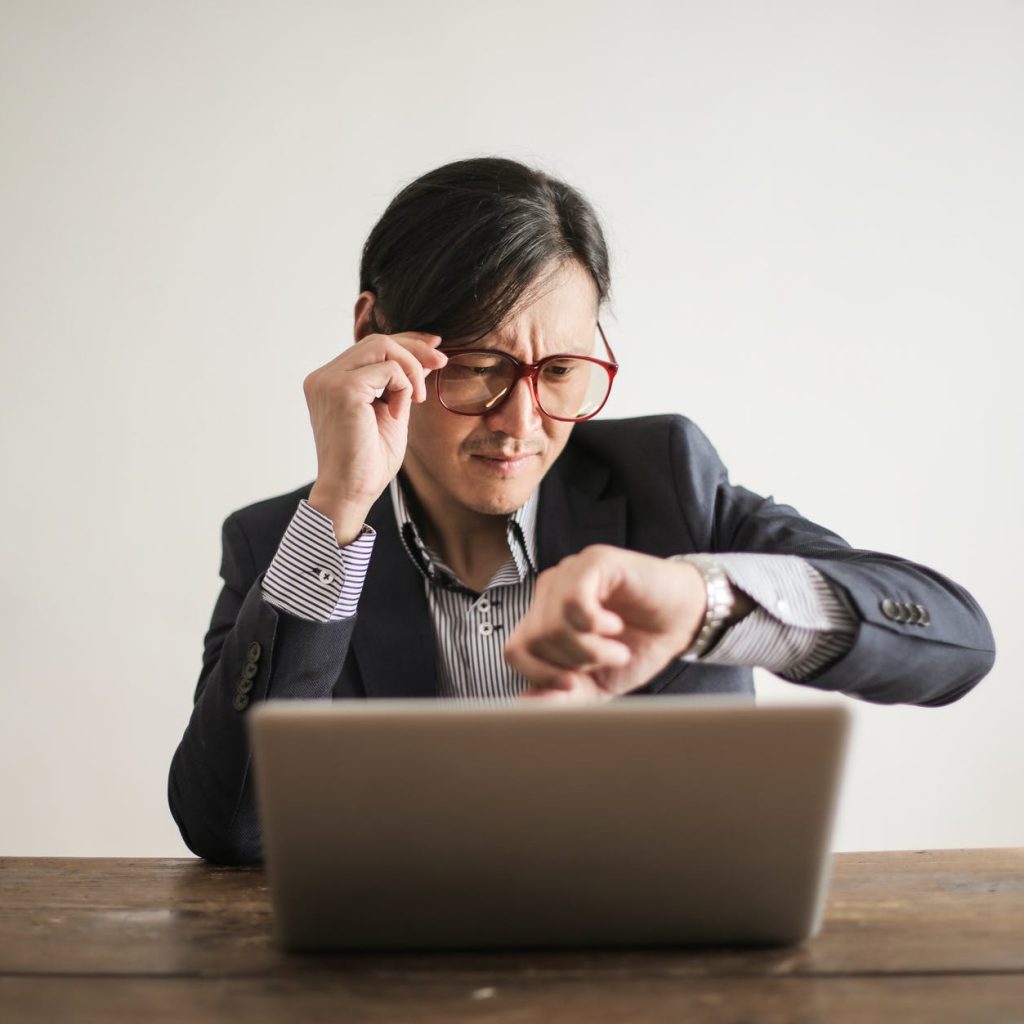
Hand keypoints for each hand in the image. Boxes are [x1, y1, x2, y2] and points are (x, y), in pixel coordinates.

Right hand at [303, 332, 446, 542]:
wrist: (352, 492)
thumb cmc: (369, 462)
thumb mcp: (391, 412)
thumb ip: (400, 384)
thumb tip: (425, 356)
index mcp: (330, 381)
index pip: (370, 346)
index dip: (405, 342)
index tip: (435, 348)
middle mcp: (323, 377)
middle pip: (377, 340)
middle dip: (415, 348)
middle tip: (442, 363)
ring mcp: (329, 381)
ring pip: (382, 346)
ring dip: (411, 369)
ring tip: (418, 399)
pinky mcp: (342, 389)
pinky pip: (388, 369)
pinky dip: (404, 387)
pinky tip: (399, 414)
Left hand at [504, 546, 707, 701]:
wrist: (684, 620)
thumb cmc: (639, 646)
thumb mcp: (598, 683)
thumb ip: (562, 696)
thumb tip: (525, 705)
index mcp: (544, 616)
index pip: (515, 650)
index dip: (540, 675)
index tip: (574, 684)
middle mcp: (550, 590)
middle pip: (533, 640)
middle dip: (573, 663)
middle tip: (606, 660)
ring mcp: (570, 572)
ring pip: (552, 624)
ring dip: (590, 649)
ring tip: (617, 647)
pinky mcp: (594, 562)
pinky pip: (574, 600)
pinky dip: (596, 624)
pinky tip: (615, 625)